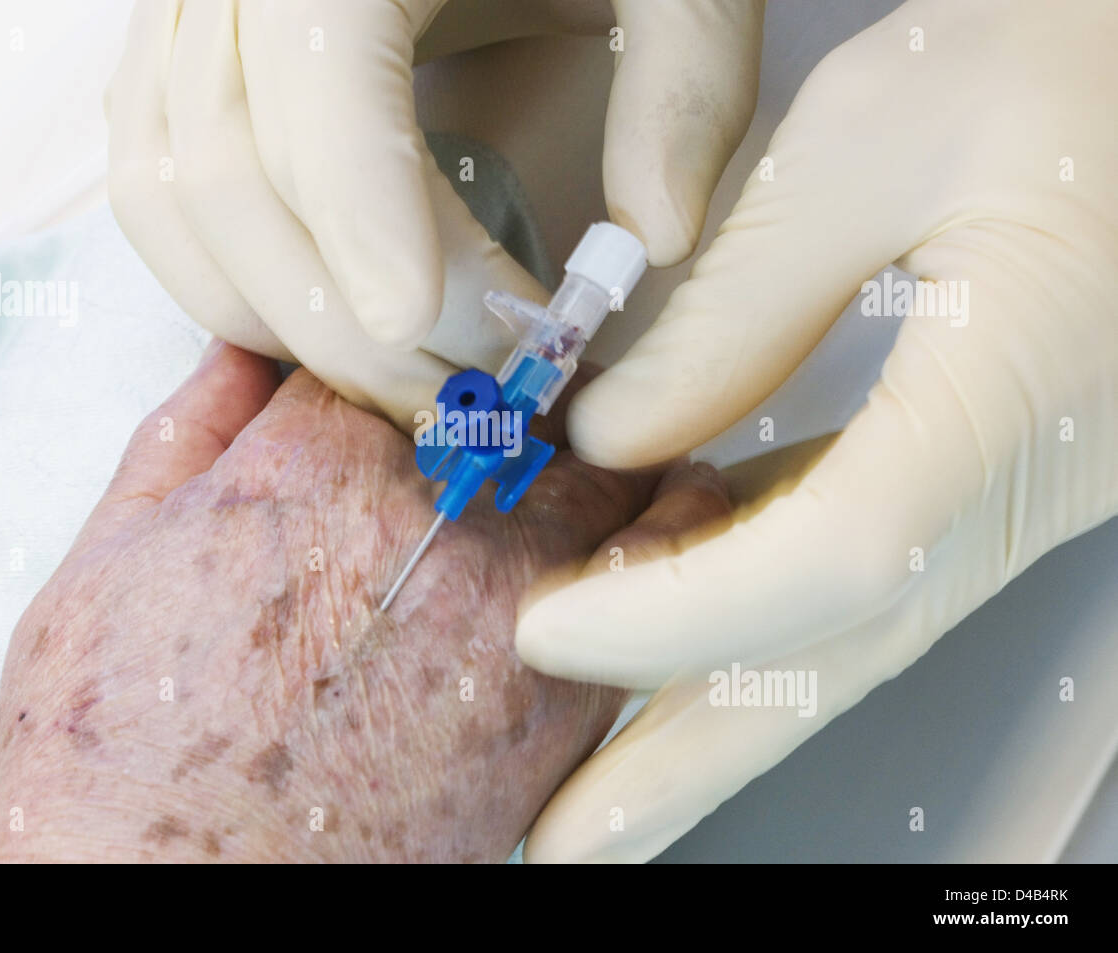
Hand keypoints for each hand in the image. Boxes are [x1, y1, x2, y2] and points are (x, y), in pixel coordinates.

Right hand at [0, 342, 729, 861]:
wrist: (174, 890)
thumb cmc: (124, 746)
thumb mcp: (103, 557)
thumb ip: (187, 431)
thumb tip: (243, 348)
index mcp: (316, 460)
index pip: (397, 343)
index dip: (403, 359)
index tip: (419, 381)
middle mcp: (427, 515)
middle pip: (521, 394)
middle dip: (517, 394)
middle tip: (521, 405)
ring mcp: (507, 605)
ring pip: (609, 466)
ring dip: (612, 448)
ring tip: (612, 449)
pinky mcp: (560, 701)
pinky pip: (658, 583)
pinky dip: (672, 534)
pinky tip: (666, 526)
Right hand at [104, 0, 762, 420]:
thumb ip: (683, 85)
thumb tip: (655, 241)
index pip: (322, 83)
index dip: (376, 227)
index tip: (464, 346)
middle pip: (236, 175)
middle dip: (353, 323)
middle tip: (470, 395)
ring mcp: (185, 9)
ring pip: (173, 198)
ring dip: (287, 319)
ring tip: (407, 373)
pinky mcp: (176, 53)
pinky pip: (154, 185)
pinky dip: (227, 276)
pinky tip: (326, 316)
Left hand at [517, 0, 1117, 860]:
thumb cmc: (1063, 62)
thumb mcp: (879, 136)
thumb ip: (739, 302)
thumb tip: (616, 436)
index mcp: (1014, 394)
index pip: (831, 566)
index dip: (675, 616)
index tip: (546, 634)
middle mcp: (1021, 477)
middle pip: (836, 659)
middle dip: (689, 762)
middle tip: (571, 842)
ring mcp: (1007, 487)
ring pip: (839, 632)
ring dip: (707, 706)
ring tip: (596, 772)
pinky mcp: (980, 468)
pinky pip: (850, 568)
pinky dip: (743, 610)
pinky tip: (663, 623)